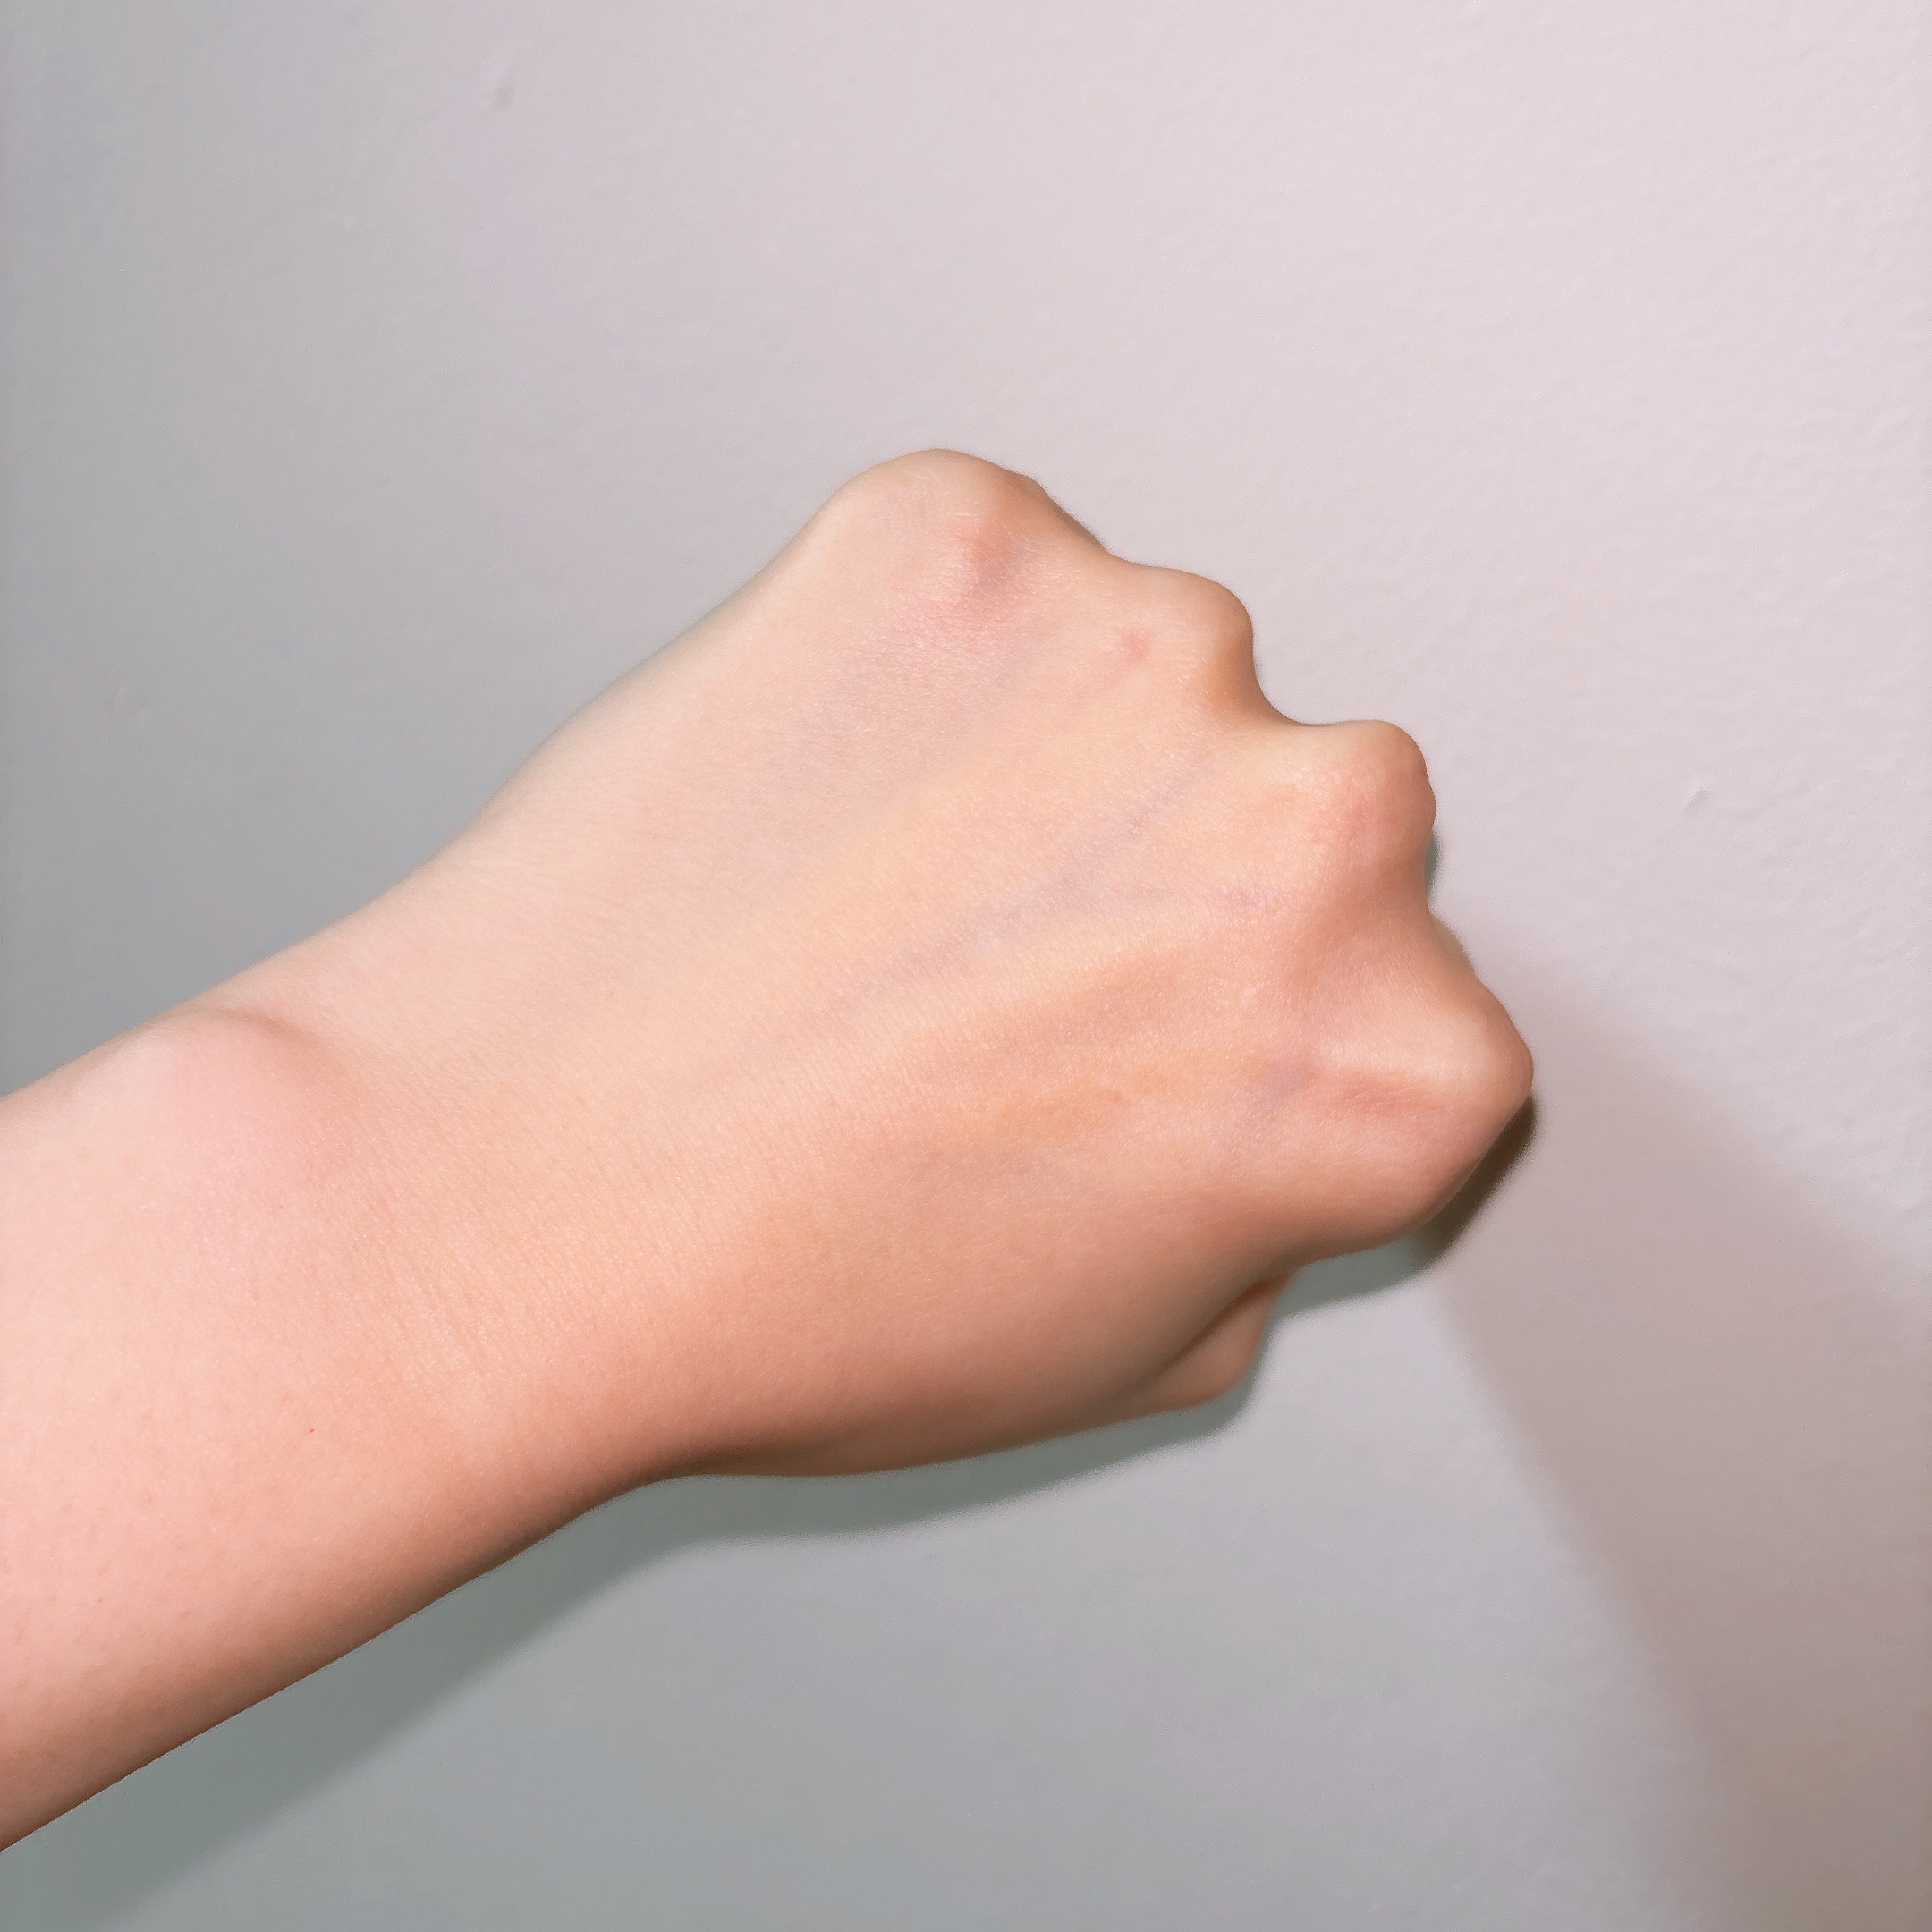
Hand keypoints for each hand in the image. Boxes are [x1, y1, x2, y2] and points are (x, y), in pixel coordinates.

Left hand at [241, 450, 1531, 1481]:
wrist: (502, 1192)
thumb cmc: (789, 1307)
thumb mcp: (1129, 1349)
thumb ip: (1269, 1206)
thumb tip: (1246, 1102)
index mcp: (1393, 1055)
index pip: (1412, 1000)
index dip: (1264, 1041)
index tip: (1160, 1062)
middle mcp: (1316, 824)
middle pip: (1313, 818)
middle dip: (1187, 883)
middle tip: (1002, 972)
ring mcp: (1137, 651)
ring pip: (1151, 680)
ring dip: (1052, 758)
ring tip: (876, 891)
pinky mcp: (958, 542)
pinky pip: (992, 580)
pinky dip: (922, 658)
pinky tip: (819, 793)